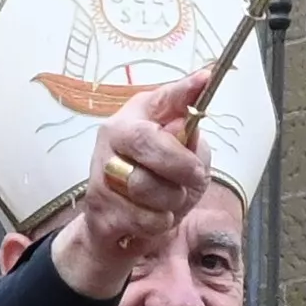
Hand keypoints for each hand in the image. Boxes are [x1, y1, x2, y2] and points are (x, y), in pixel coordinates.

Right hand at [49, 71, 216, 300]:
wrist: (118, 228)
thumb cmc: (157, 184)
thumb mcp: (183, 158)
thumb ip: (188, 140)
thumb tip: (190, 122)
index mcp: (139, 115)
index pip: (164, 98)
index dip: (185, 90)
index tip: (206, 78)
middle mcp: (114, 135)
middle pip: (146, 140)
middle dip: (179, 164)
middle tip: (195, 177)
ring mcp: (101, 170)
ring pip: (143, 184)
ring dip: (170, 200)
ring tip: (170, 201)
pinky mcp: (98, 206)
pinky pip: (141, 216)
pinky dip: (158, 222)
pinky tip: (154, 218)